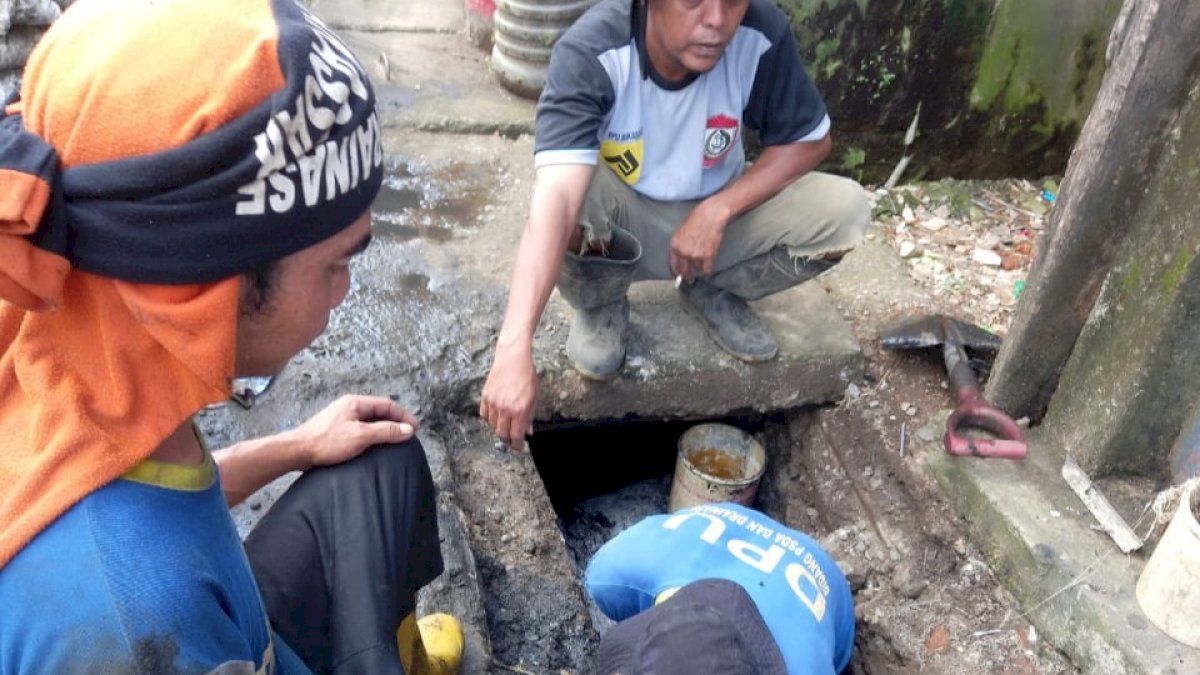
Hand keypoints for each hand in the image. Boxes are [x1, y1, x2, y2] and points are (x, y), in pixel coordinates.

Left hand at [291, 395, 419, 467]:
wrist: (297, 451)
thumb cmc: (326, 442)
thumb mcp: (361, 436)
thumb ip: (386, 431)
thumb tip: (408, 430)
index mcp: (356, 403)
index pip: (387, 405)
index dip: (403, 416)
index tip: (415, 428)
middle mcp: (349, 406)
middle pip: (379, 411)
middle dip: (395, 421)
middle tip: (407, 435)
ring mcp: (342, 418)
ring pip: (370, 420)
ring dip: (384, 429)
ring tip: (395, 441)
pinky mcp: (336, 430)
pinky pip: (361, 428)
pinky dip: (373, 434)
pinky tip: (375, 446)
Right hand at [480, 341, 537, 451]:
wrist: (512, 359)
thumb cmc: (526, 375)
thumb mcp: (534, 396)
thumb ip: (530, 415)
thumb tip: (527, 431)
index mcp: (519, 410)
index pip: (516, 436)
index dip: (518, 445)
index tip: (520, 447)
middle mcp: (505, 409)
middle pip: (502, 434)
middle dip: (508, 440)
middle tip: (512, 441)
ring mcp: (493, 403)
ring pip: (493, 426)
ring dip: (499, 429)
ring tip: (506, 427)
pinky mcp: (485, 397)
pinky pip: (484, 415)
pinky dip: (490, 419)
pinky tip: (496, 418)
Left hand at [669, 201, 727, 282]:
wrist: (710, 215)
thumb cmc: (697, 219)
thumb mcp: (681, 231)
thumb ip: (680, 244)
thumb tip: (681, 256)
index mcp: (675, 245)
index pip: (672, 264)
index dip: (675, 272)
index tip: (677, 275)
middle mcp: (683, 252)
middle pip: (683, 271)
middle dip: (686, 276)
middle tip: (689, 279)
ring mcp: (695, 255)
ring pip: (696, 270)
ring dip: (698, 271)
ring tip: (700, 270)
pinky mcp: (707, 256)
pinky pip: (706, 269)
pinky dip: (707, 272)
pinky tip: (707, 274)